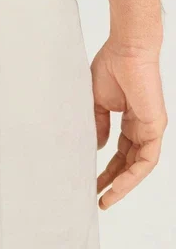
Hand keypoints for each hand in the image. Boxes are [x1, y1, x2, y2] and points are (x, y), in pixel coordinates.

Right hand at [92, 40, 166, 209]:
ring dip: (124, 185)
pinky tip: (119, 185)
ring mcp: (151, 127)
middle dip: (114, 182)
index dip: (107, 170)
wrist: (125, 50)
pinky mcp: (155, 126)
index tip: (92, 184)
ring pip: (140, 166)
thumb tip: (99, 148)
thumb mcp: (98, 103)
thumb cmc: (111, 67)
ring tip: (107, 199)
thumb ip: (99, 126)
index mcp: (130, 119)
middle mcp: (142, 126)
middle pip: (129, 163)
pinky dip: (134, 175)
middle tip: (98, 198)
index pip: (121, 153)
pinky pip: (147, 159)